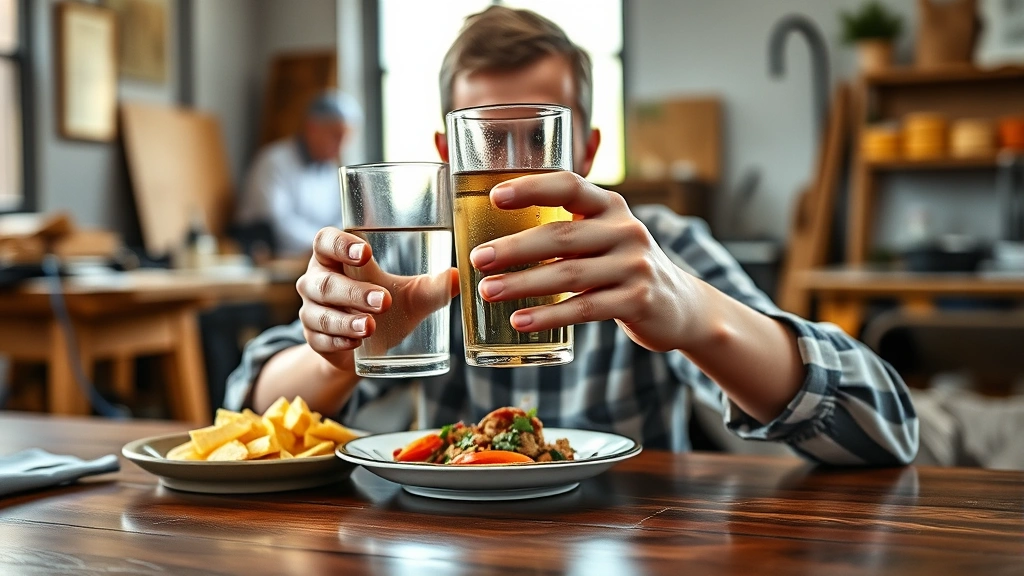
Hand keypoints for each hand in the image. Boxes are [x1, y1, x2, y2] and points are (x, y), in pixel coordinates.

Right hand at [296, 228, 458, 371]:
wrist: (369, 349)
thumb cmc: (388, 307)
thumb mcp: (412, 295)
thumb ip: (434, 287)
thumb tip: (459, 277)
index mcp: (336, 258)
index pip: (326, 241)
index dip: (340, 244)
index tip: (365, 253)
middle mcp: (317, 280)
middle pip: (325, 281)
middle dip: (355, 292)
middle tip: (385, 301)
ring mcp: (311, 311)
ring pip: (319, 313)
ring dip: (345, 321)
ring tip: (370, 326)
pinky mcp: (313, 339)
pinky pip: (319, 340)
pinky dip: (338, 341)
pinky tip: (354, 343)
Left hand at [469, 172, 702, 352]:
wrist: (680, 305)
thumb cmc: (622, 266)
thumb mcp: (603, 236)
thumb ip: (565, 229)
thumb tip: (493, 234)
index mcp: (610, 206)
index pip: (569, 185)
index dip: (532, 187)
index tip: (494, 196)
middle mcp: (625, 230)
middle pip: (561, 235)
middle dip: (514, 248)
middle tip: (477, 258)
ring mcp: (634, 266)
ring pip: (569, 274)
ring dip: (523, 284)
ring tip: (487, 291)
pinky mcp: (638, 301)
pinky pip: (585, 308)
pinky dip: (549, 315)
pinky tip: (520, 321)